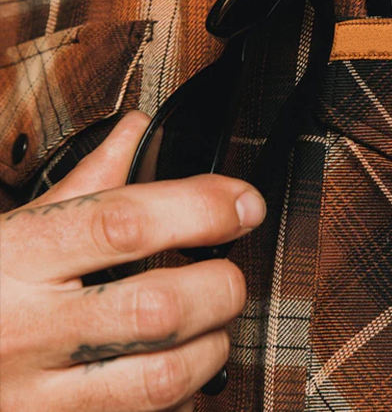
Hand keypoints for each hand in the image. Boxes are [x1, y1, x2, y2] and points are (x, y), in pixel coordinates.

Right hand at [0, 111, 265, 411]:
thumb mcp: (13, 224)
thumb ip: (85, 180)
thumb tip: (135, 129)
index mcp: (18, 255)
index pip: (125, 223)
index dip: (200, 208)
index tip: (244, 203)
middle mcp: (26, 327)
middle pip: (156, 308)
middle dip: (218, 285)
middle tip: (228, 270)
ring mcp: (35, 394)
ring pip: (158, 377)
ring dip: (210, 345)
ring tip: (213, 322)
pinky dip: (179, 393)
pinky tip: (178, 365)